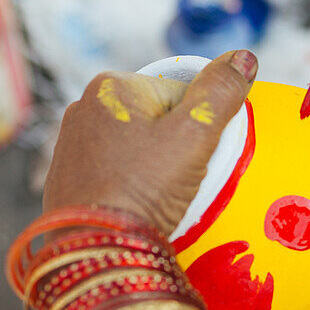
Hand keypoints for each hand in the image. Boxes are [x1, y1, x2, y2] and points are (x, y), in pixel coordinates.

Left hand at [44, 50, 257, 235]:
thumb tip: (244, 56)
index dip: (199, 128)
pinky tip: (136, 207)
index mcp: (112, 85)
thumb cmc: (145, 189)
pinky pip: (112, 171)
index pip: (180, 95)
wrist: (95, 252)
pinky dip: (129, 184)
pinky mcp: (64, 178)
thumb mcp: (193, 137)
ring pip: (134, 146)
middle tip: (179, 182)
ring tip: (159, 198)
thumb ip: (220, 93)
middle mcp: (83, 106)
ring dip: (152, 167)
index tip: (195, 160)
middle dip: (174, 147)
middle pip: (156, 119)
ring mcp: (70, 144)